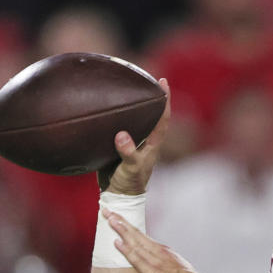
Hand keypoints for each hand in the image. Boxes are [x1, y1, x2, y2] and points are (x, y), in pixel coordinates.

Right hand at [97, 79, 170, 194]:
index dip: (165, 100)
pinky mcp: (119, 146)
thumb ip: (128, 153)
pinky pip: (120, 126)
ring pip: (136, 119)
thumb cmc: (129, 183)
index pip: (162, 118)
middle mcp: (145, 140)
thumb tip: (122, 135)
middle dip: (152, 96)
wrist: (118, 195)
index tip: (163, 82)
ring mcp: (133, 142)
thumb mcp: (130, 169)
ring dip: (135, 104)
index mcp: (152, 143)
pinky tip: (108, 107)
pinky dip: (117, 115)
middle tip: (148, 77)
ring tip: (129, 86)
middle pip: (152, 114)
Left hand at [103, 209, 207, 272]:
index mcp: (164, 253)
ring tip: (110, 219)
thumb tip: (157, 267)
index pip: (143, 237)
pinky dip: (127, 250)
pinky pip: (138, 261)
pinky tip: (117, 242)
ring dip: (122, 230)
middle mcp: (160, 253)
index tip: (118, 219)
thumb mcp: (176, 272)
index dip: (129, 228)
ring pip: (136, 243)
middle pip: (137, 235)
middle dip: (122, 222)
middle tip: (107, 210)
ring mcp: (157, 263)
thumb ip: (164, 266)